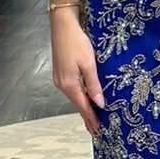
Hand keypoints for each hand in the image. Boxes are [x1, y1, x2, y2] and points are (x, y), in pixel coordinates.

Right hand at [51, 11, 105, 135]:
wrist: (62, 26)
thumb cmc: (77, 42)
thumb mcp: (89, 64)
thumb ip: (94, 85)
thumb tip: (99, 104)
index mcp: (69, 84)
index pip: (83, 107)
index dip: (91, 119)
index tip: (98, 131)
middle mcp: (62, 85)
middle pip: (78, 104)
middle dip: (87, 117)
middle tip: (96, 130)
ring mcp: (60, 79)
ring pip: (75, 97)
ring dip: (84, 107)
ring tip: (93, 118)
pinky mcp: (61, 72)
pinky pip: (72, 90)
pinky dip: (80, 97)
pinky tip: (85, 99)